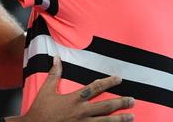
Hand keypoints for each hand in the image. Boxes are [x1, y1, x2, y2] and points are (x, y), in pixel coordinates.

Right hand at [8, 57, 133, 121]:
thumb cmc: (40, 109)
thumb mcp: (46, 90)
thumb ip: (54, 74)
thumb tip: (57, 58)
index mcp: (74, 99)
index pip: (95, 88)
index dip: (108, 82)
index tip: (118, 79)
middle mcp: (81, 112)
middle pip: (105, 106)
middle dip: (120, 103)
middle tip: (132, 101)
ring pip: (105, 121)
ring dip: (120, 119)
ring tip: (131, 117)